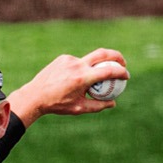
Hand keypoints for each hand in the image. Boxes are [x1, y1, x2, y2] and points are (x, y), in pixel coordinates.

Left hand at [6, 48, 127, 123]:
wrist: (35, 96)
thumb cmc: (57, 104)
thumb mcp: (79, 108)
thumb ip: (98, 105)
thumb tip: (113, 103)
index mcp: (82, 78)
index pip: (109, 71)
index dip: (121, 72)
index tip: (127, 76)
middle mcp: (77, 66)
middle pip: (103, 53)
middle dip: (117, 56)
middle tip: (122, 63)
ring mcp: (70, 60)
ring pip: (89, 60)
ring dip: (94, 67)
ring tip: (88, 82)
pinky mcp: (63, 58)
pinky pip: (77, 62)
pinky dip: (81, 69)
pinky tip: (71, 81)